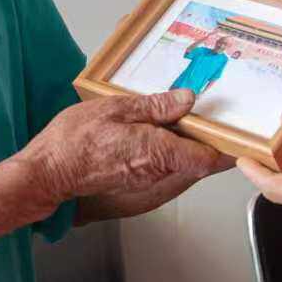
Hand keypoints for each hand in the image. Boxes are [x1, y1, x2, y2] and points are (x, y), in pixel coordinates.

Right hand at [25, 90, 226, 205]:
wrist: (48, 171)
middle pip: (198, 160)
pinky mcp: (136, 180)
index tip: (234, 129)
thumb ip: (156, 106)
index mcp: (158, 152)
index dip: (224, 145)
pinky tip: (157, 128)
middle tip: (213, 114)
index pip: (207, 158)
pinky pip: (164, 166)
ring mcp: (147, 180)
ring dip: (187, 142)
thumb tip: (186, 100)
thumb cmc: (75, 141)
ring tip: (183, 115)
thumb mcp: (117, 108)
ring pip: (181, 163)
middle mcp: (157, 172)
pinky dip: (168, 148)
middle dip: (208, 139)